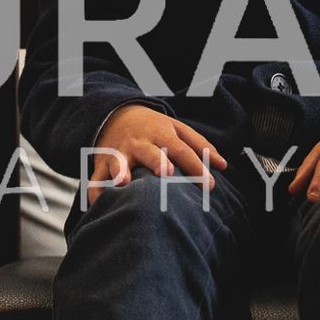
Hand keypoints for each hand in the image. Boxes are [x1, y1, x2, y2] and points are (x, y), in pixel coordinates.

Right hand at [88, 104, 226, 204]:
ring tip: (123, 183)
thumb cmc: (153, 129)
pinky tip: (99, 204)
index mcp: (161, 133)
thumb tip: (223, 165)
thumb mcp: (176, 129)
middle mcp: (139, 143)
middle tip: (166, 173)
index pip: (181, 150)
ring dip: (120, 171)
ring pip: (118, 162)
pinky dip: (96, 191)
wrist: (115, 114)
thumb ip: (199, 146)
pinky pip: (96, 178)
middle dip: (157, 161)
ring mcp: (119, 152)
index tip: (210, 186)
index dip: (195, 167)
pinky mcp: (102, 164)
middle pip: (150, 151)